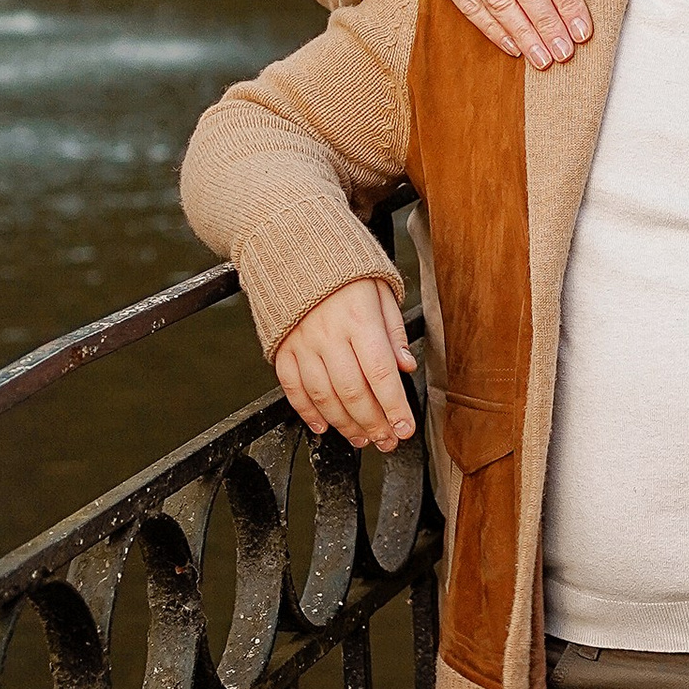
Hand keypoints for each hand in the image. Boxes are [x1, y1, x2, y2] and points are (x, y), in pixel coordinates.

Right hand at [275, 277, 417, 449]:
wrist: (293, 247)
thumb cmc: (344, 272)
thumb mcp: (381, 290)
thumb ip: (393, 331)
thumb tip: (406, 366)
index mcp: (359, 319)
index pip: (381, 374)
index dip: (394, 407)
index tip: (405, 429)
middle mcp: (329, 334)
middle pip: (353, 392)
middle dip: (373, 424)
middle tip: (387, 441)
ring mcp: (301, 343)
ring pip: (324, 396)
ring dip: (344, 424)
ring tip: (362, 440)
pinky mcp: (281, 348)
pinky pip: (292, 387)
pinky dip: (306, 411)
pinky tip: (323, 426)